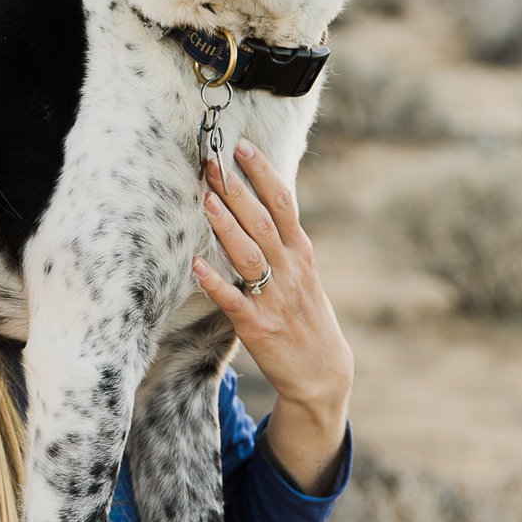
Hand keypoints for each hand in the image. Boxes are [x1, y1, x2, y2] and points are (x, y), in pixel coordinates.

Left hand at [193, 138, 352, 494]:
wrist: (324, 374)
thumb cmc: (308, 318)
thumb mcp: (305, 275)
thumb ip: (284, 245)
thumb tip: (258, 207)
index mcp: (302, 255)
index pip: (283, 204)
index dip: (262, 173)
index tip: (242, 146)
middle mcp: (291, 271)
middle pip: (262, 223)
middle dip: (236, 191)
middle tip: (213, 163)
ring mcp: (275, 299)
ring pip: (249, 256)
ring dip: (228, 227)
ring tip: (207, 200)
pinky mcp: (259, 327)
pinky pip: (234, 301)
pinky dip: (216, 283)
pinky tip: (197, 266)